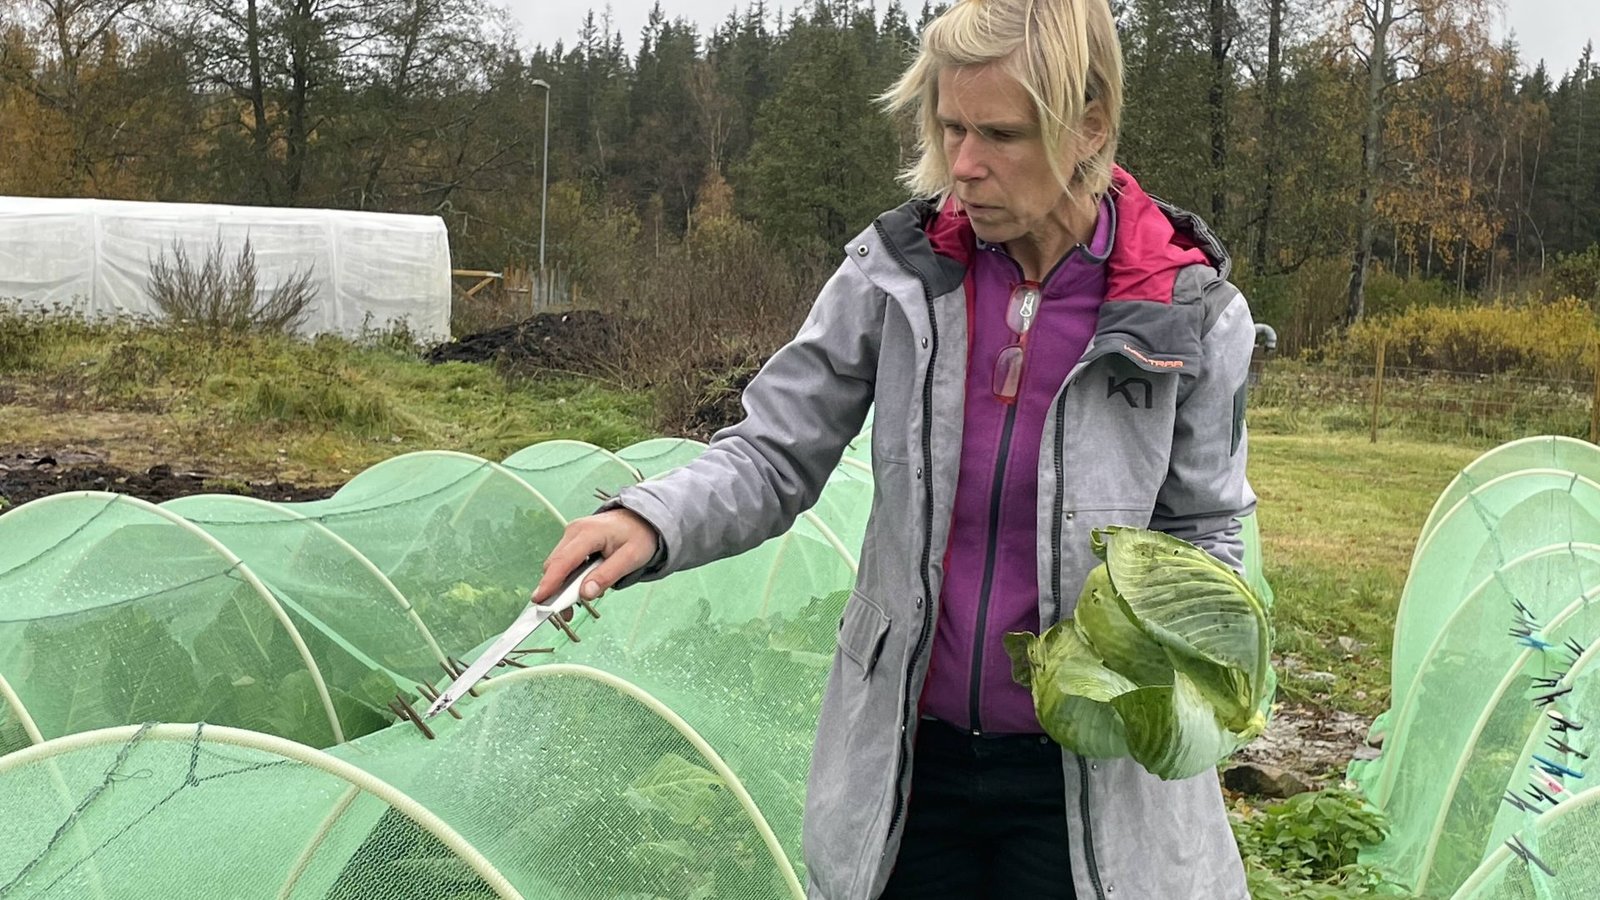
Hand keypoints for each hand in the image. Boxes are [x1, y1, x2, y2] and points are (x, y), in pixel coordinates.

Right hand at [533, 508, 658, 603]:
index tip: (540, 601)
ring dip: (561, 585)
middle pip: (555, 564)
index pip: (563, 561)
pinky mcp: (572, 540)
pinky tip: (577, 589)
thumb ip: (607, 575)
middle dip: (554, 590)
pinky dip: (566, 577)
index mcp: (589, 532)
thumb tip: (584, 594)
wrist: (641, 519)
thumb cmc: (638, 536)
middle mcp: (575, 531)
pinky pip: (563, 562)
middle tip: (564, 614)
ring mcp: (572, 534)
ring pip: (557, 564)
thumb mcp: (631, 558)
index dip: (549, 582)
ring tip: (573, 605)